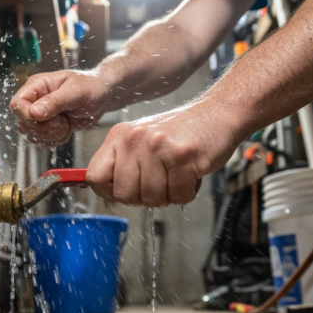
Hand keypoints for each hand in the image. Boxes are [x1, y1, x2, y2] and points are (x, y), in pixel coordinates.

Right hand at [9, 70, 109, 147]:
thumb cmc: (91, 87)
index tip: (47, 118)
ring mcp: (40, 114)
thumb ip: (54, 101)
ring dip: (50, 135)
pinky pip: (42, 140)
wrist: (102, 95)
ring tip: (66, 125)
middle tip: (62, 122)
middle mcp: (35, 99)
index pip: (17, 104)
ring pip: (31, 134)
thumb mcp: (75, 92)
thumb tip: (34, 112)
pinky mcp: (47, 126)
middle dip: (44, 128)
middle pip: (23, 123)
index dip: (28, 116)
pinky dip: (55, 139)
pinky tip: (66, 130)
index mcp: (37, 85)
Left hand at [86, 102, 240, 206]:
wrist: (218, 113)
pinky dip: (187, 193)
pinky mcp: (182, 157)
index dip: (109, 192)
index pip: (95, 177)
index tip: (124, 191)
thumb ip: (123, 165)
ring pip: (151, 199)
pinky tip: (190, 174)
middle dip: (144, 197)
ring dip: (169, 195)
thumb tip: (109, 194)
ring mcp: (158, 147)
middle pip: (124, 195)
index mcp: (120, 136)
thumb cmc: (181, 133)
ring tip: (177, 175)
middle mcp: (135, 139)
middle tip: (160, 182)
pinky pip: (178, 196)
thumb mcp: (142, 141)